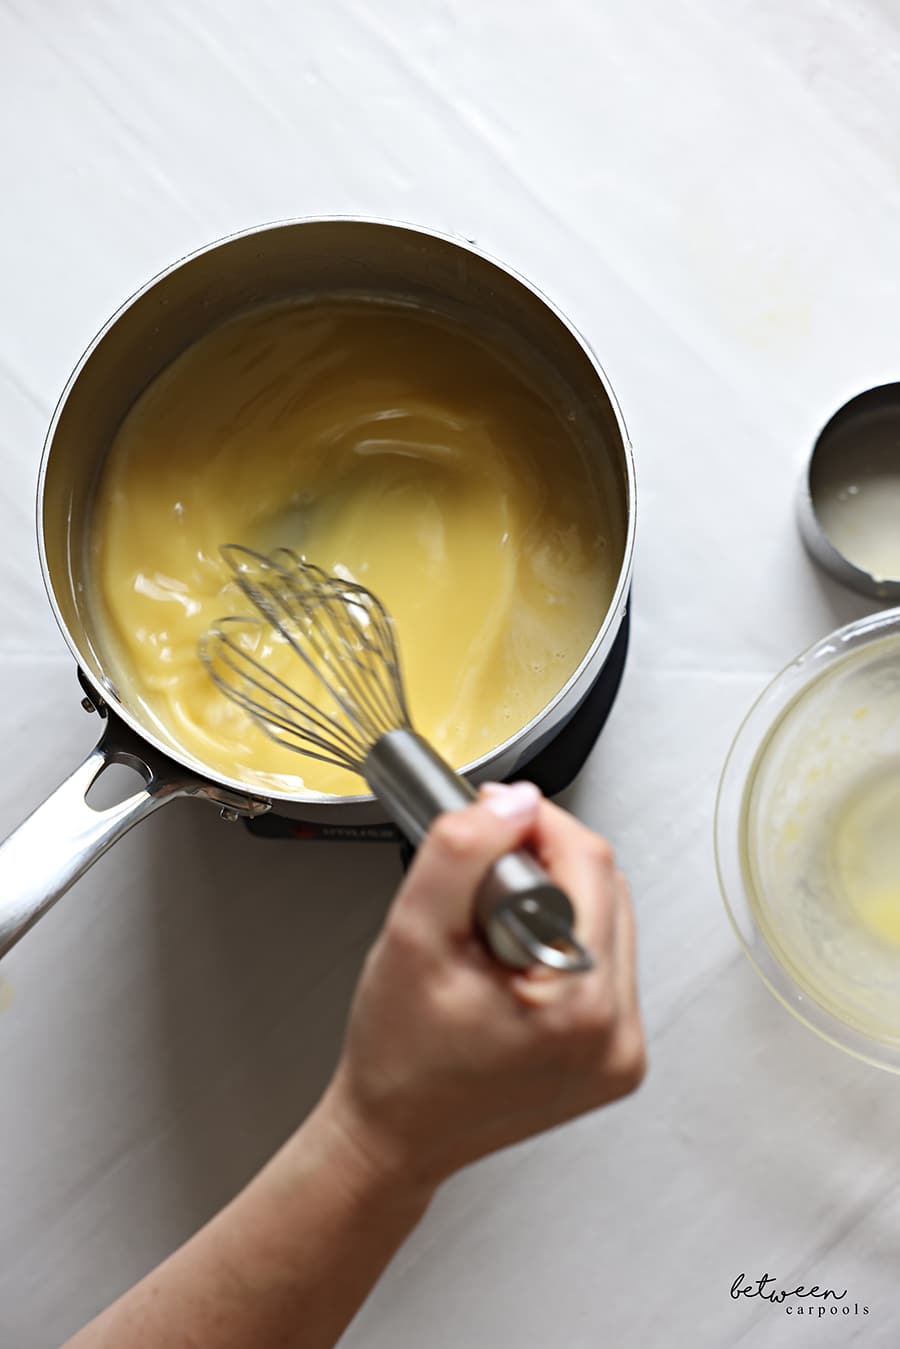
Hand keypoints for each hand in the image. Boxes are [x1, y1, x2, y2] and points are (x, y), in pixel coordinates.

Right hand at [321, 781, 644, 1193]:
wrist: (394, 1137)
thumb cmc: (397, 1057)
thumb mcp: (411, 934)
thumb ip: (461, 853)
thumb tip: (514, 802)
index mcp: (580, 1005)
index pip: (589, 862)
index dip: (536, 825)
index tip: (489, 822)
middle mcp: (619, 1033)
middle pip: (606, 887)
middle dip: (543, 866)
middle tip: (479, 894)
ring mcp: (623, 1050)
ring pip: (607, 919)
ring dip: (554, 902)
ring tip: (492, 936)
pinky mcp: (617, 1057)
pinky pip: (602, 963)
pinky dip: (560, 943)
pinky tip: (513, 964)